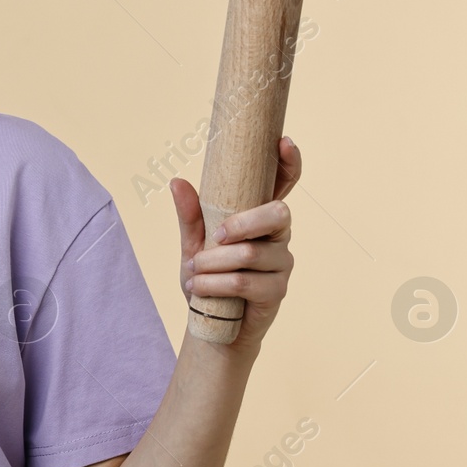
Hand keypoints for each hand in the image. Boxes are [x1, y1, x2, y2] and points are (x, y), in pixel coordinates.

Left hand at [169, 137, 300, 355]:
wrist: (211, 323)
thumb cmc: (208, 278)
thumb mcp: (193, 244)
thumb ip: (190, 215)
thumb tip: (178, 181)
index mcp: (260, 217)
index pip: (283, 185)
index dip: (289, 163)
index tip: (284, 142)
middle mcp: (278, 236)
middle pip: (277, 214)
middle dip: (242, 223)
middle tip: (214, 237)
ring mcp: (281, 263)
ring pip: (251, 254)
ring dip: (214, 263)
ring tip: (193, 272)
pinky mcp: (277, 291)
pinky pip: (246, 281)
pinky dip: (214, 284)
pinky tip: (198, 288)